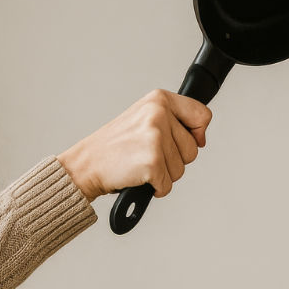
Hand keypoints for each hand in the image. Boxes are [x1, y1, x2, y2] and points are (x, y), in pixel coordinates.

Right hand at [56, 90, 211, 200]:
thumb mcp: (144, 119)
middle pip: (193, 149)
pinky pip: (168, 184)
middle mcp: (158, 114)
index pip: (202, 115)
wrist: (86, 165)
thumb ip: (174, 121)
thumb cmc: (115, 146)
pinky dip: (156, 188)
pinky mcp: (153, 162)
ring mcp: (155, 137)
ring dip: (164, 175)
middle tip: (148, 155)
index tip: (190, 140)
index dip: (198, 133)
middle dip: (175, 160)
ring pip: (182, 169)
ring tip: (141, 165)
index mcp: (158, 99)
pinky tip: (139, 177)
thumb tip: (201, 138)